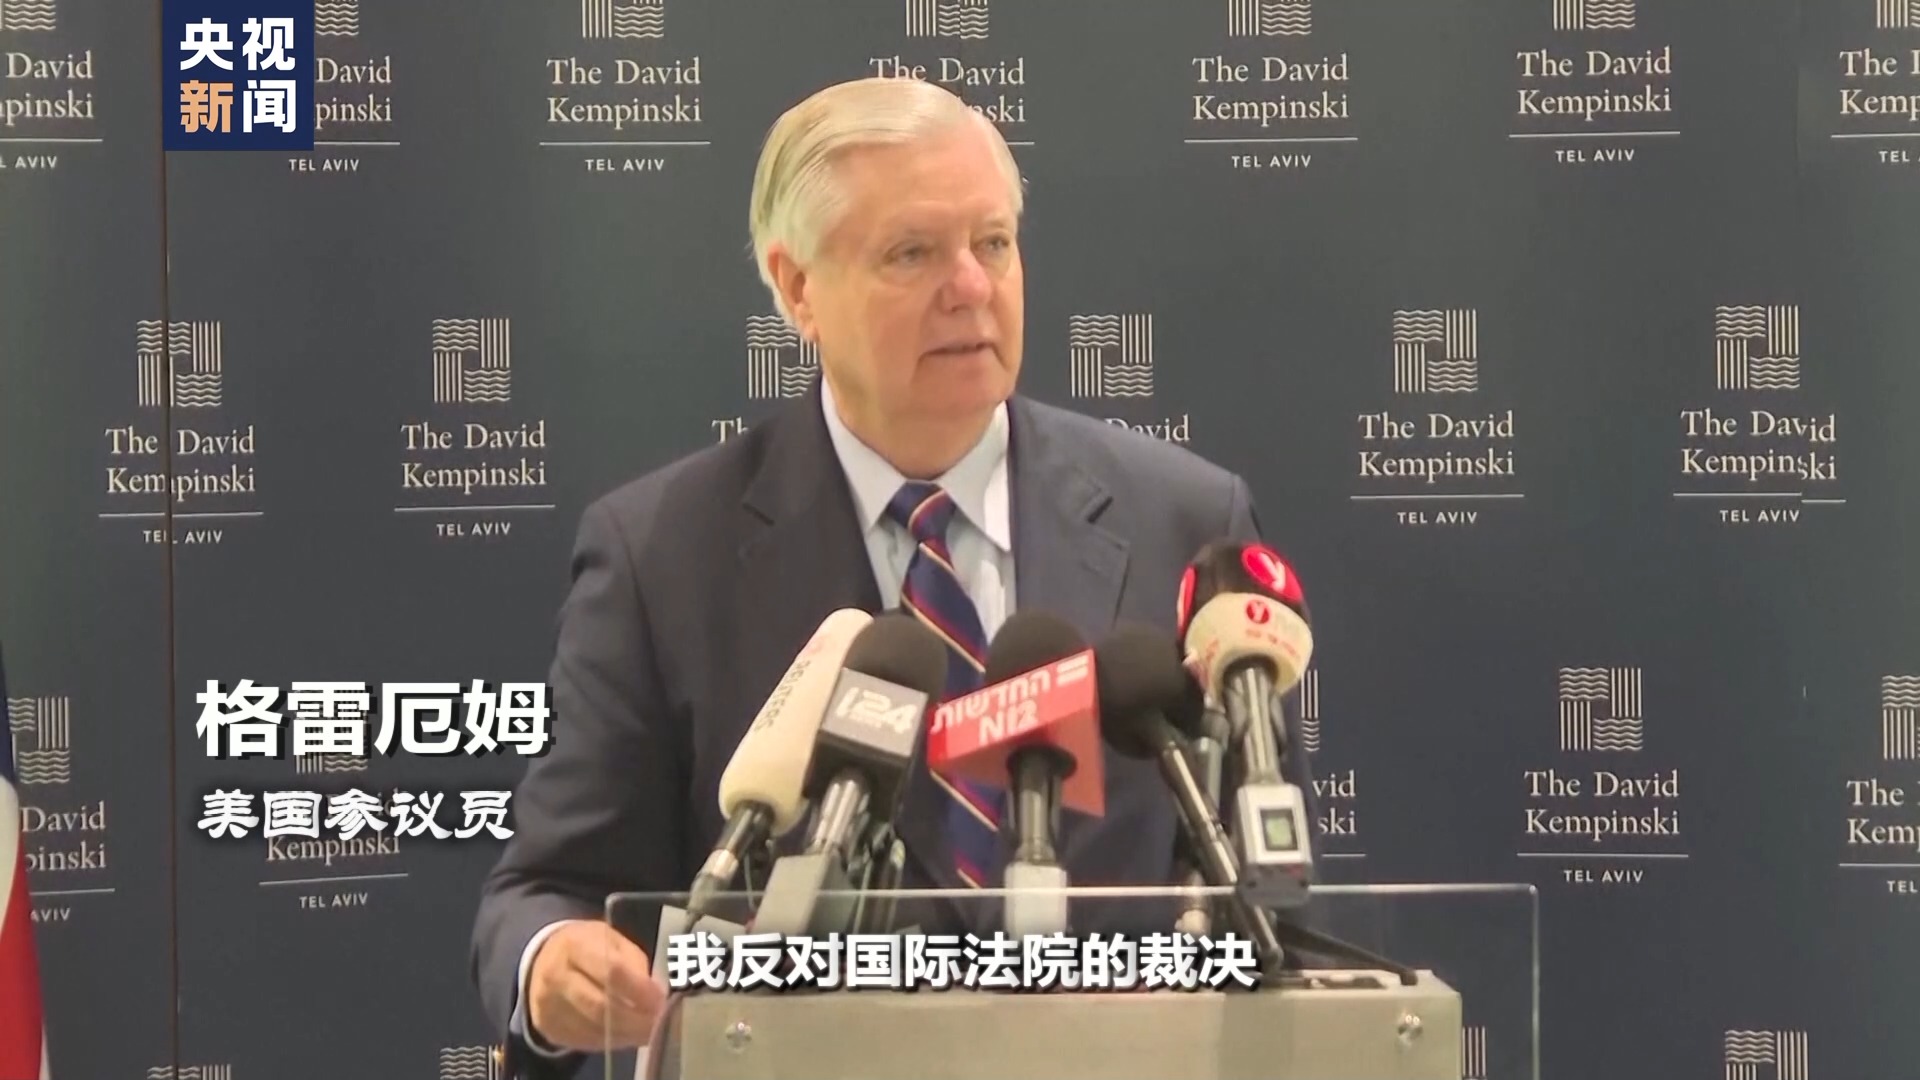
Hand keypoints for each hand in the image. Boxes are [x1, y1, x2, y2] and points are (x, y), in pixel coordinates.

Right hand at [527, 921, 666, 1050]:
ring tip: (648, 1031)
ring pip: (594, 1029)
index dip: (640, 990)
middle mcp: (556, 976)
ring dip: (627, 1034)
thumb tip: (654, 994)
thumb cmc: (587, 947)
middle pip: (601, 1006)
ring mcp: (548, 1005)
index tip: (661, 1001)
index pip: (611, 971)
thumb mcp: (612, 940)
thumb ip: (634, 963)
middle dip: (635, 1019)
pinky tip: (627, 1035)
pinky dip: (612, 1042)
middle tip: (658, 1023)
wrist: (543, 961)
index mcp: (575, 945)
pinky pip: (585, 1041)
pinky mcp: (548, 1027)